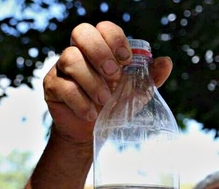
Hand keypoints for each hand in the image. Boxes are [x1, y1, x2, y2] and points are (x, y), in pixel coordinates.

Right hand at [43, 21, 172, 143]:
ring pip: (70, 59)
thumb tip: (166, 62)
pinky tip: (91, 114)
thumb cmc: (115, 105)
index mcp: (101, 47)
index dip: (115, 39)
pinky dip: (80, 102)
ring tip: (105, 101)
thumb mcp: (136, 92)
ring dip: (92, 82)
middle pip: (81, 32)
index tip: (127, 60)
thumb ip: (150, 77)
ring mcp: (62, 67)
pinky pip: (62, 87)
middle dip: (99, 52)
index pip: (104, 28)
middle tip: (113, 75)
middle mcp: (79, 51)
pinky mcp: (52, 86)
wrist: (94, 131)